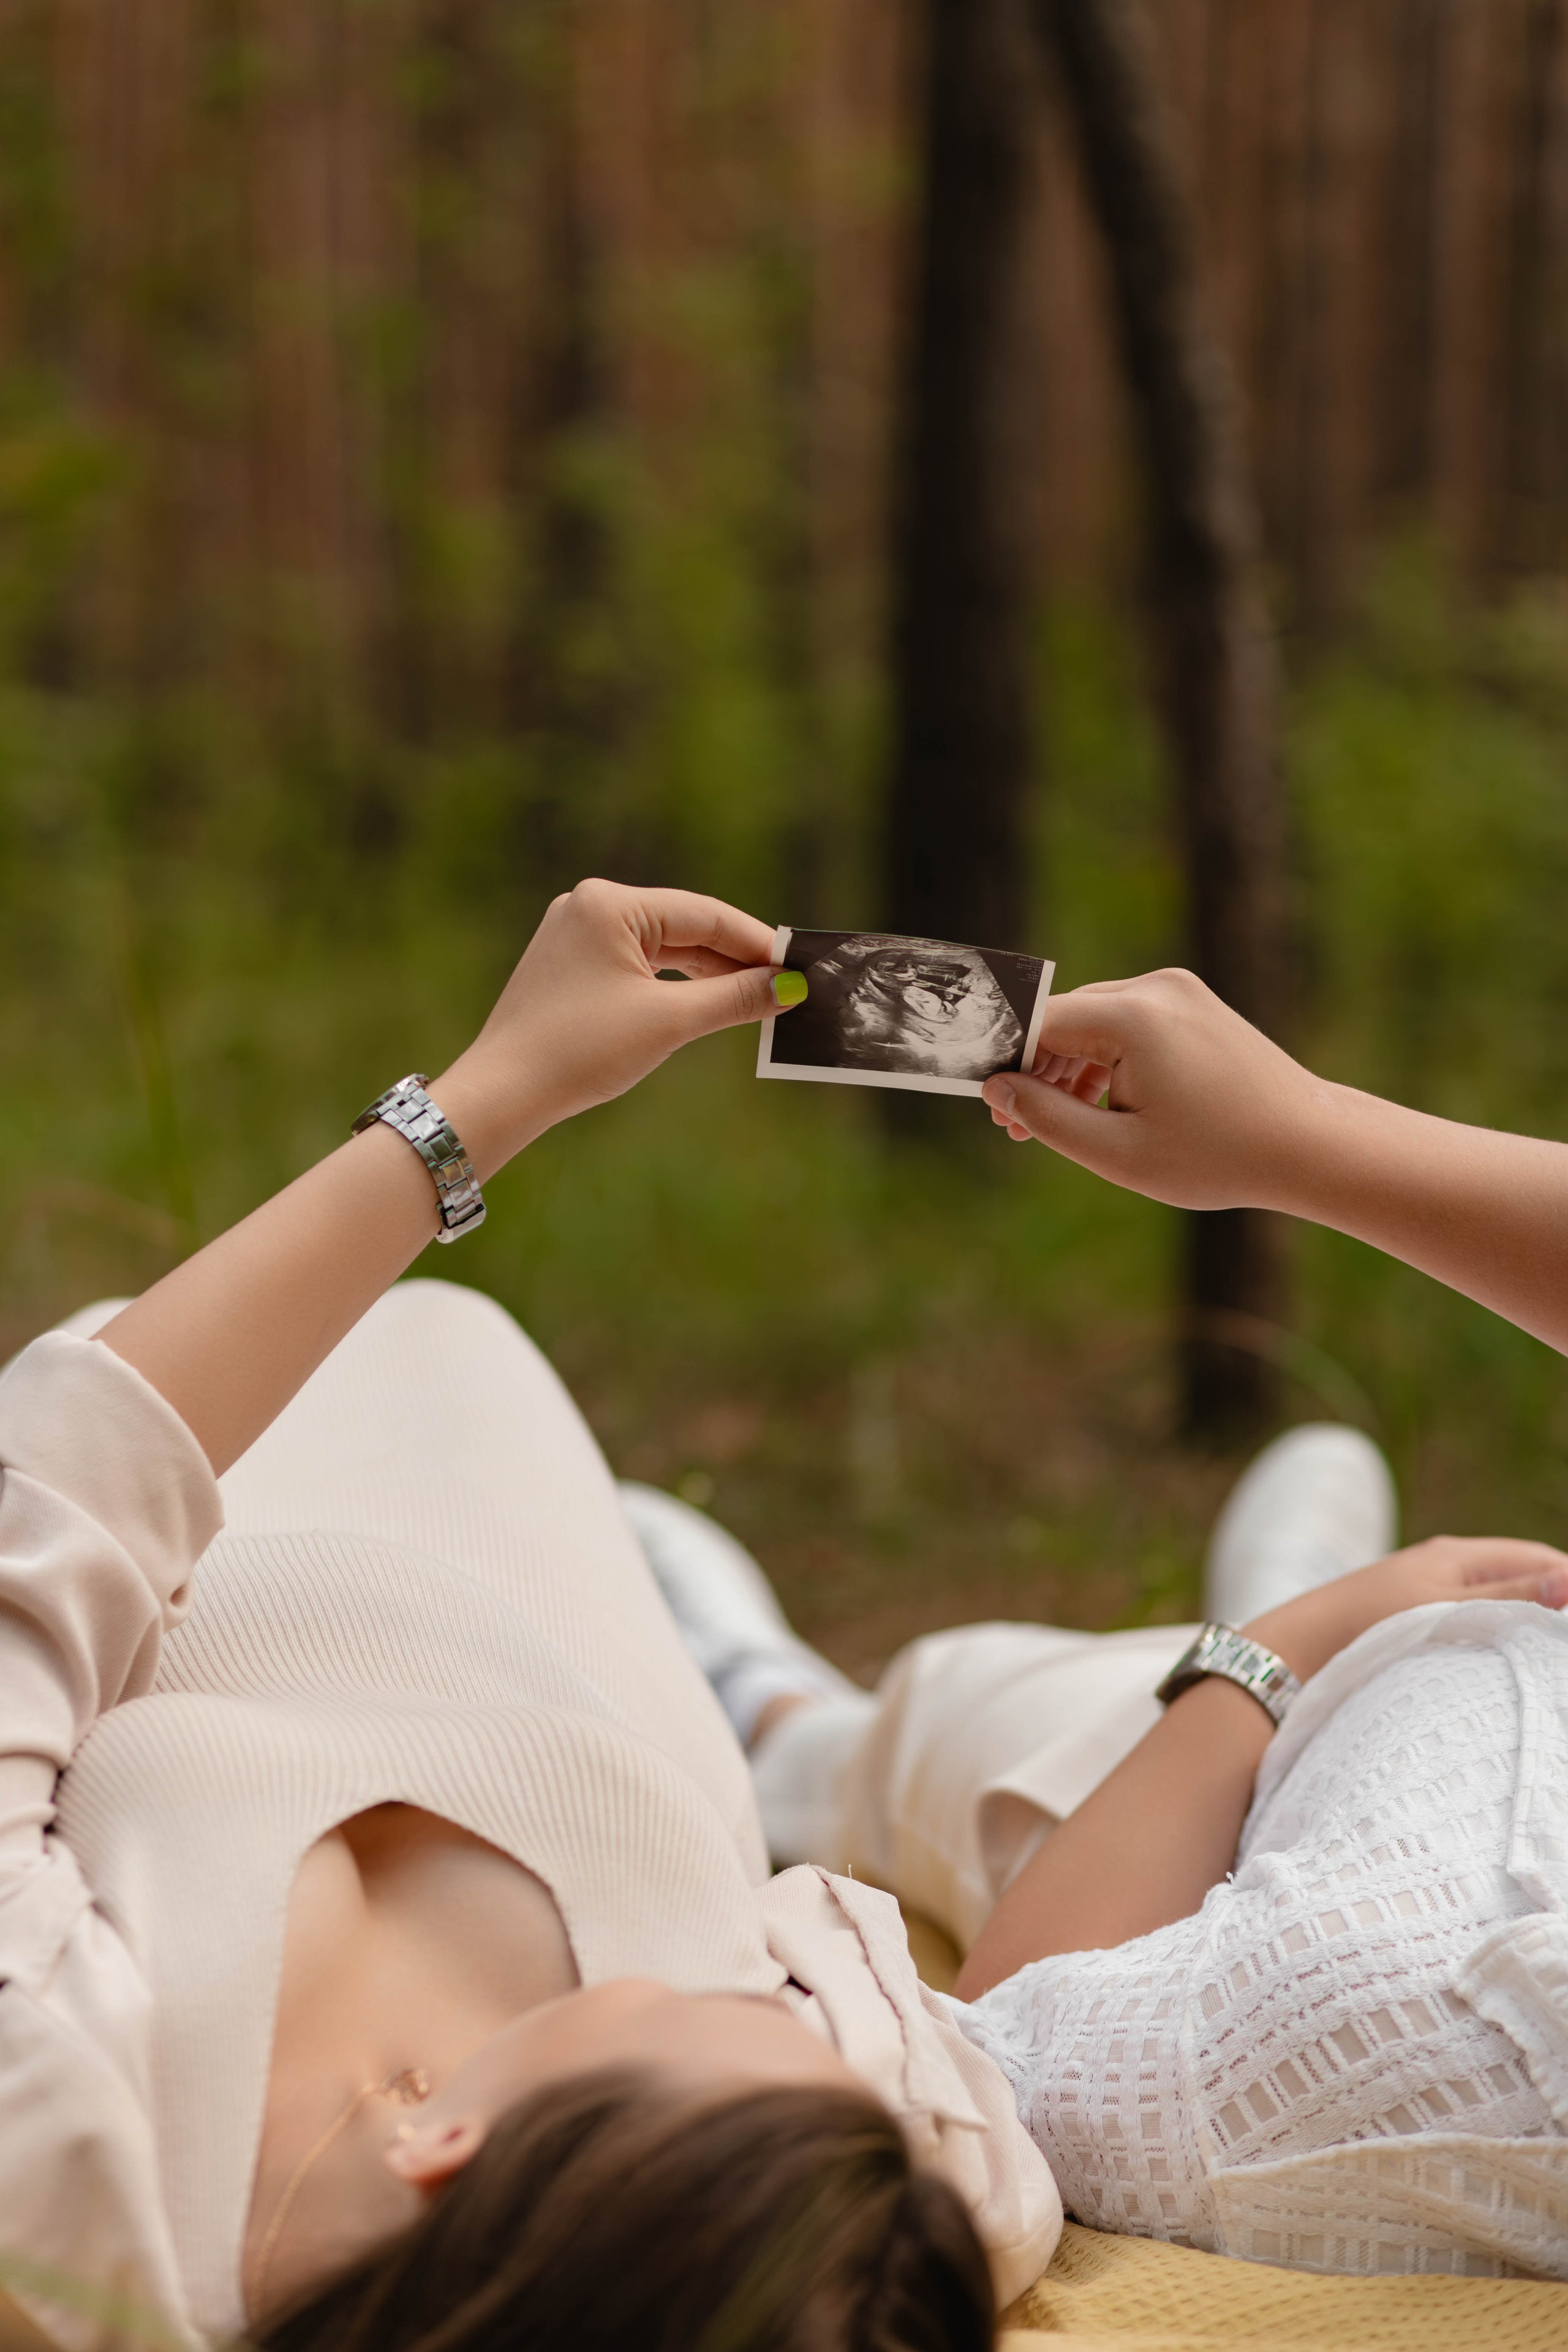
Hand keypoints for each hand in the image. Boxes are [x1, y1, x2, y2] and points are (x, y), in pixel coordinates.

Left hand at [433, 880, 789, 1175]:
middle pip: (685, 927)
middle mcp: (590, 905)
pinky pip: (637, 965)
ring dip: (708, 975)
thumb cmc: (581, 1051)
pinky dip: (673, 985)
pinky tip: (706, 1004)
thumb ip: (735, 998)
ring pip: (662, 948)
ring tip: (756, 1000)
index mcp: (610, 903)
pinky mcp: (569, 963)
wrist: (504, 1092)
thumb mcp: (670, 1022)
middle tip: (787, 988)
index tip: (799, 966)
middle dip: (736, 960)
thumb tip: (789, 988)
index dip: (757, 943)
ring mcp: (576, 933)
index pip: (705, 914)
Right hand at [979, 967, 1322, 1209]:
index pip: (1038, 1023)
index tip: (989, 1106)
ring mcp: (1178, 990)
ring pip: (1093, 1020)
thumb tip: (996, 1088)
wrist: (1309, 1143)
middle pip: (1064, 1018)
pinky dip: (1105, 1058)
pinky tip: (1101, 1103)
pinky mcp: (1193, 1002)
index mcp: (1133, 1017)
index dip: (1004, 1063)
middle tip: (1015, 1126)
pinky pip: (1126, 1022)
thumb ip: (1046, 1117)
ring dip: (1068, 1066)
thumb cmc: (1217, 1156)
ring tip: (1060, 1122)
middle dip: (1035, 1069)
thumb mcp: (1118, 1153)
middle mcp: (1154, 987)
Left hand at [1245, 1535, 1567, 1684]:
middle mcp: (1448, 1569)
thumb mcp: (1446, 1608)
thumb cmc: (1370, 1624)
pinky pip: (1474, 1626)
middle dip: (1555, 1605)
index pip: (1541, 1559)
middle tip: (1564, 1650)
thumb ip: (1510, 1596)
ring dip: (1529, 1625)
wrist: (1298, 1654)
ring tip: (1551, 1658)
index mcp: (1459, 1555)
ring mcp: (1432, 1597)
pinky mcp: (1417, 1626)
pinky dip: (1499, 1639)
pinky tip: (1509, 1665)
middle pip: (1524, 1580)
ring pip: (1500, 1607)